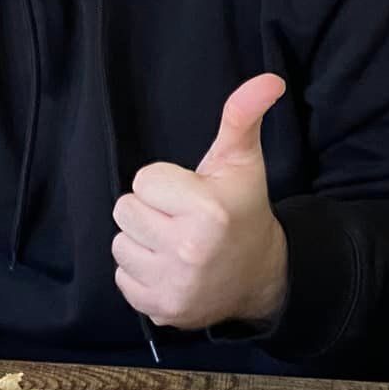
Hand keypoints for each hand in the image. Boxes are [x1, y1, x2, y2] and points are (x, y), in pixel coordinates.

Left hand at [112, 74, 288, 330]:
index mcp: (207, 211)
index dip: (164, 183)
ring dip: (142, 241)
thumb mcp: (242, 162)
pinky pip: (121, 277)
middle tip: (180, 218)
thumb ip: (243, 117)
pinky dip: (140, 272)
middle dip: (150, 210)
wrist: (260, 276)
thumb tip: (268, 79)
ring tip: (174, 242)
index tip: (190, 194)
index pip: (143, 180)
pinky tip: (169, 267)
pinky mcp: (161, 310)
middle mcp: (188, 251)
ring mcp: (174, 285)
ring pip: (120, 244)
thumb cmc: (243, 210)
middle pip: (125, 210)